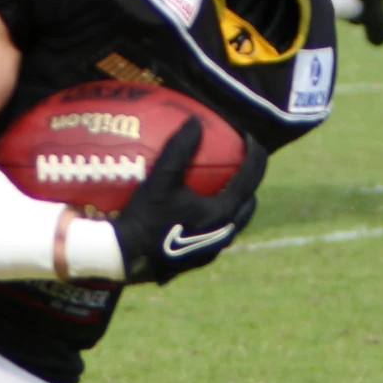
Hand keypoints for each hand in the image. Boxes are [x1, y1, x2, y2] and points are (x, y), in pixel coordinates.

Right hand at [112, 117, 266, 284]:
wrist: (127, 258)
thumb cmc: (145, 217)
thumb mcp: (160, 179)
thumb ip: (180, 149)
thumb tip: (195, 122)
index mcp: (222, 212)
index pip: (250, 178)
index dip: (255, 154)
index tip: (249, 137)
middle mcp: (224, 233)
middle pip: (249, 202)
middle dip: (250, 181)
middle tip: (241, 164)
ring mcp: (212, 250)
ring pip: (235, 222)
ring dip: (235, 202)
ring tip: (222, 187)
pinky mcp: (198, 260)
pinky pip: (216, 235)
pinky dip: (216, 218)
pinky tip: (197, 212)